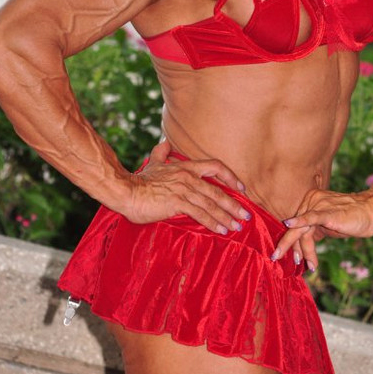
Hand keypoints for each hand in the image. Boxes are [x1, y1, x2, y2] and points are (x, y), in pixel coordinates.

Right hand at [124, 139, 251, 233]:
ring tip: (237, 226)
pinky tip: (221, 230)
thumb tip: (165, 143)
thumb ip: (161, 153)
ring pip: (211, 203)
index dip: (230, 177)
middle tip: (245, 215)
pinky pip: (200, 214)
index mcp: (186, 167)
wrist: (127, 191)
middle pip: (217, 190)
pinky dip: (213, 222)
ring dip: (226, 216)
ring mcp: (184, 189)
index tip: (241, 188)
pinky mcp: (177, 202)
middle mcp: (188, 177)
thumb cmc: (140, 181)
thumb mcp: (153, 162)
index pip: (215, 166)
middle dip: (234, 204)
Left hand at [271, 188, 372, 271]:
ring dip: (305, 250)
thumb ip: (313, 231)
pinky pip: (311, 217)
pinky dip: (299, 222)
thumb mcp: (327, 226)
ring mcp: (318, 204)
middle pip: (296, 227)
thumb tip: (300, 247)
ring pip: (304, 230)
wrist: (371, 212)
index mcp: (309, 201)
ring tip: (309, 265)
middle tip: (275, 257)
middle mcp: (311, 200)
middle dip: (287, 245)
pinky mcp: (327, 211)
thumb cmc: (351, 219)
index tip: (293, 258)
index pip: (297, 226)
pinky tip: (289, 224)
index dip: (293, 243)